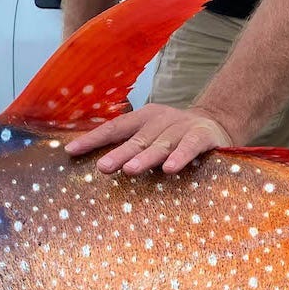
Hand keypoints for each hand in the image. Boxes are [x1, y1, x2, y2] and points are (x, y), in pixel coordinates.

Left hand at [65, 103, 237, 174]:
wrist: (217, 123)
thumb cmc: (174, 136)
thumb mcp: (150, 136)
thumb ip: (129, 146)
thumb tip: (95, 164)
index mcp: (143, 118)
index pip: (114, 128)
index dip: (93, 139)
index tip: (71, 152)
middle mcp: (160, 120)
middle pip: (136, 139)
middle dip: (118, 153)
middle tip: (102, 167)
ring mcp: (181, 126)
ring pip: (160, 144)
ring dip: (145, 158)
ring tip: (130, 171)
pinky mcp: (202, 135)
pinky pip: (189, 147)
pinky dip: (180, 157)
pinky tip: (169, 169)